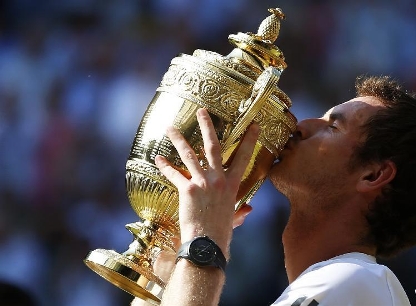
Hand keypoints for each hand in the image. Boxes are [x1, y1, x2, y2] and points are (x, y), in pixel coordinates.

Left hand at [155, 108, 258, 256]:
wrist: (206, 243)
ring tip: (170, 127)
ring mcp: (202, 182)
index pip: (243, 157)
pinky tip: (158, 158)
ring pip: (189, 154)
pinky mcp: (187, 189)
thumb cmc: (221, 233)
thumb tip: (248, 209)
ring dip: (178, 139)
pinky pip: (174, 174)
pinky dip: (165, 166)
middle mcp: (218, 179)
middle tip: (202, 111)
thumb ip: (241, 211)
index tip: (254, 126)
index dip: (249, 140)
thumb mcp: (234, 219)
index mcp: (232, 185)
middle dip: (208, 126)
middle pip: (213, 146)